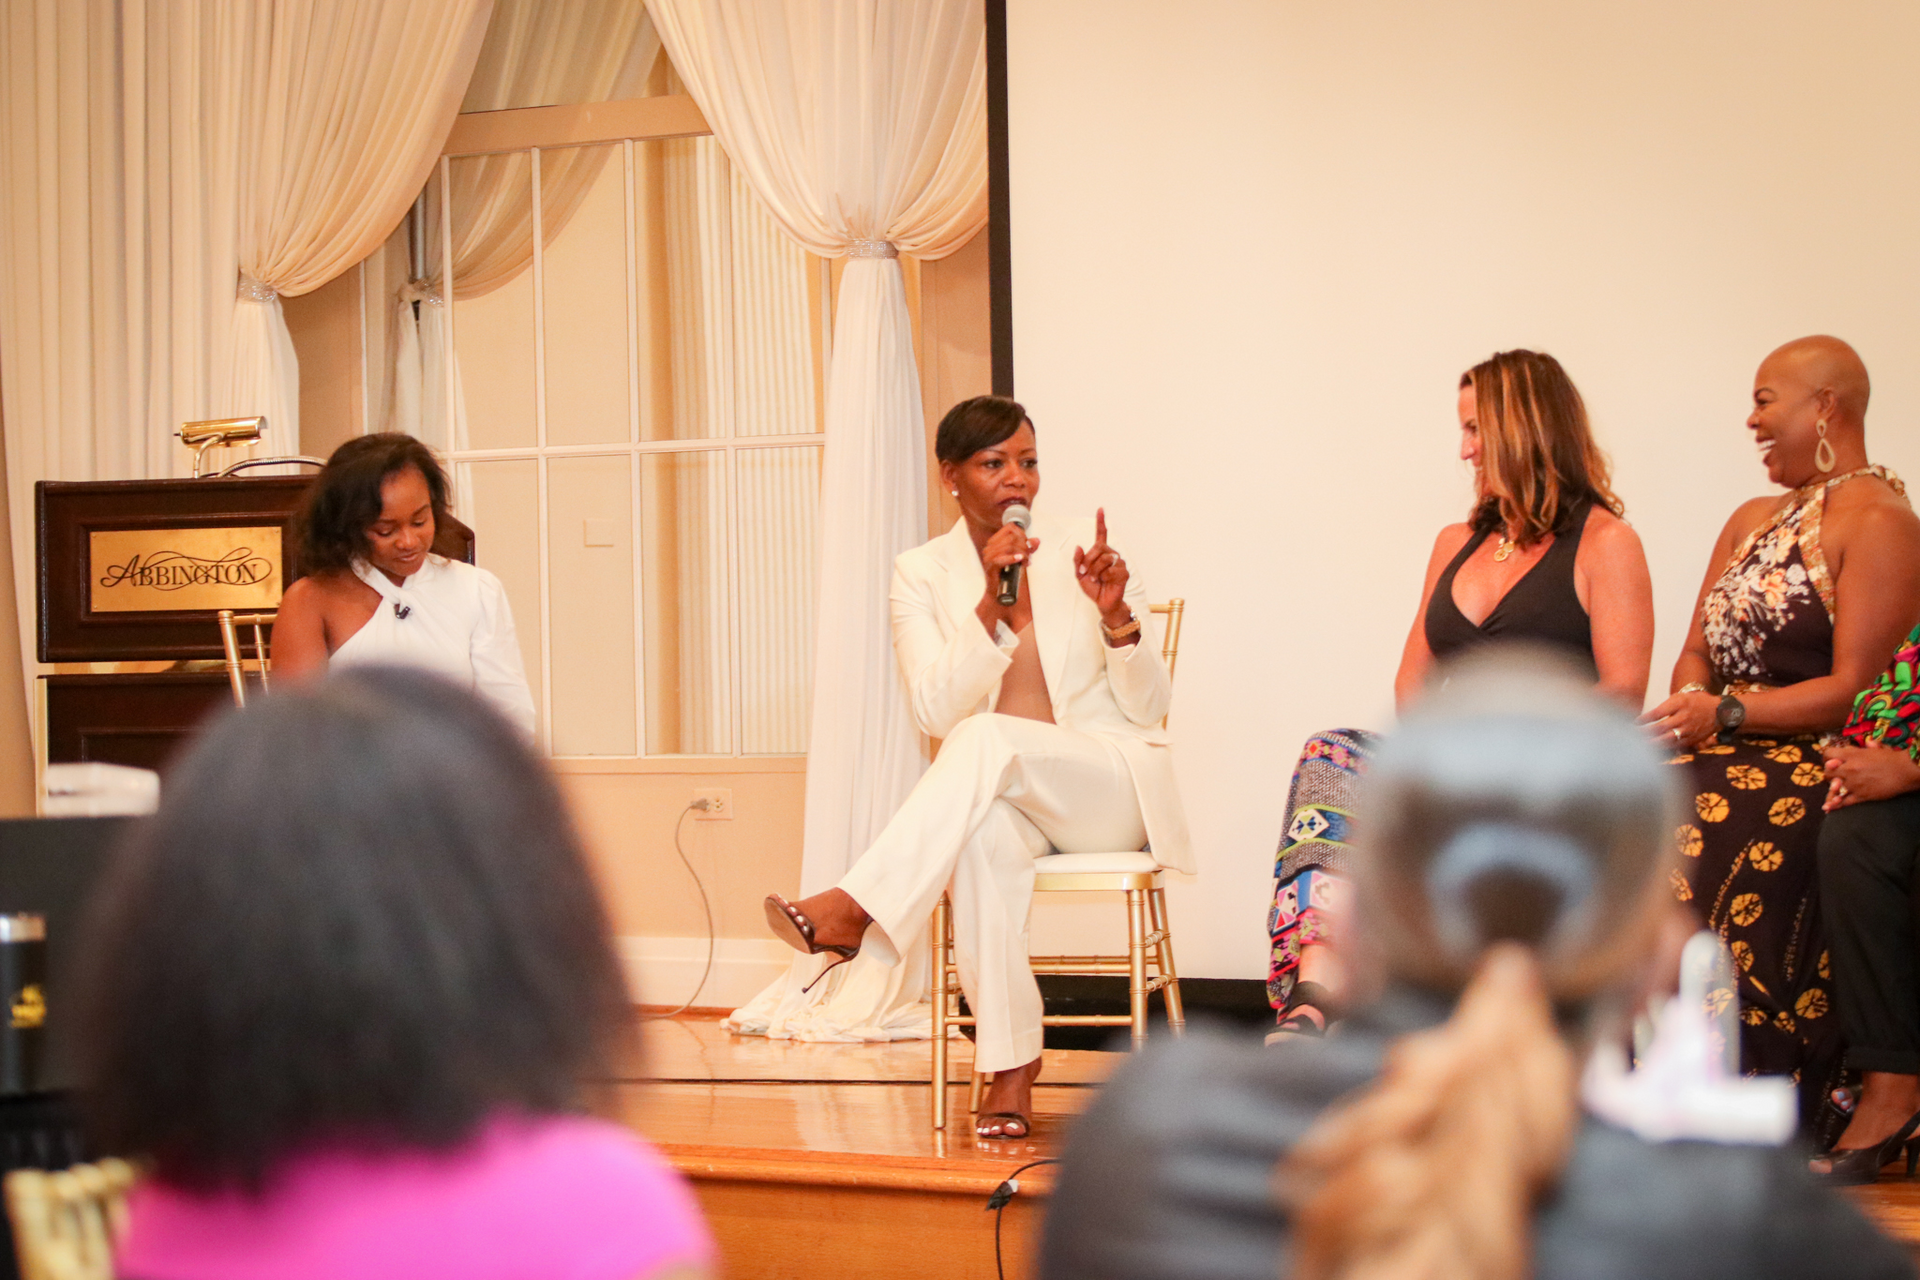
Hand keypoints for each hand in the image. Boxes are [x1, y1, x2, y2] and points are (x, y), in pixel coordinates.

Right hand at [975, 523, 1037, 625]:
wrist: (1001, 594)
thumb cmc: (1009, 576)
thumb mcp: (1021, 559)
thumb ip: (1028, 549)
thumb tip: (1036, 540)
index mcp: (995, 542)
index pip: (1010, 528)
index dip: (1023, 534)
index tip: (1028, 544)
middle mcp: (990, 547)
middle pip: (1012, 538)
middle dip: (1024, 546)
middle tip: (1028, 556)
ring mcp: (988, 557)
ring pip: (1009, 546)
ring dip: (1021, 553)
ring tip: (1025, 562)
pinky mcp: (990, 567)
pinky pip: (1001, 559)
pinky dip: (1012, 559)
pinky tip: (1020, 561)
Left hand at [1073, 508, 1131, 625]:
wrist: (1102, 602)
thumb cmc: (1093, 587)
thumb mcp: (1079, 574)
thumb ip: (1077, 561)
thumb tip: (1078, 547)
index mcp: (1101, 553)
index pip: (1101, 534)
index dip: (1100, 522)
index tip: (1100, 509)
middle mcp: (1111, 554)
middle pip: (1099, 547)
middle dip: (1088, 560)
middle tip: (1085, 572)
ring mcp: (1119, 563)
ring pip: (1104, 558)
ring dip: (1095, 570)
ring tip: (1096, 578)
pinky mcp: (1124, 572)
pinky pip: (1111, 570)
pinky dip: (1104, 577)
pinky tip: (1105, 581)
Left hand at [1639, 691, 1719, 750]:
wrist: (1718, 711)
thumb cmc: (1694, 702)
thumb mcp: (1679, 697)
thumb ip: (1664, 707)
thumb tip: (1646, 718)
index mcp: (1680, 703)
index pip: (1658, 712)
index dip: (1645, 718)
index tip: (1635, 722)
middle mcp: (1684, 717)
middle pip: (1661, 727)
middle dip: (1645, 732)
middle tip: (1632, 735)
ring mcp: (1688, 729)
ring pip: (1667, 738)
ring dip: (1652, 742)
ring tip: (1639, 744)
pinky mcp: (1692, 739)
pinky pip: (1675, 745)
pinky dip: (1663, 747)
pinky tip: (1654, 749)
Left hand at [1822, 743, 1919, 810]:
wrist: (1905, 771)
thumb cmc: (1892, 758)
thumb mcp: (1877, 748)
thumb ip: (1869, 745)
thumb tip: (1868, 743)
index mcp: (1851, 755)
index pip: (1828, 754)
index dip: (1827, 758)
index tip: (1830, 761)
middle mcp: (1849, 769)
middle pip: (1827, 772)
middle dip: (1829, 773)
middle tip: (1836, 775)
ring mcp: (1854, 783)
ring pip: (1833, 787)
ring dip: (1832, 788)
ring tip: (1833, 789)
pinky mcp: (1861, 795)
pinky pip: (1843, 802)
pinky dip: (1834, 805)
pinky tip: (1826, 808)